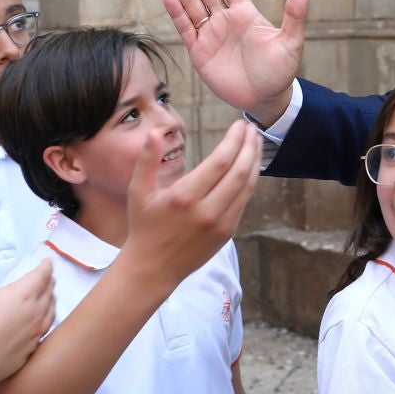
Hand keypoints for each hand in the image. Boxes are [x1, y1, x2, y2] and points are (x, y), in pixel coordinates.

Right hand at [0, 241, 54, 384]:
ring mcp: (34, 335)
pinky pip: (44, 333)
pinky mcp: (29, 352)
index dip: (46, 266)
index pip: (42, 276)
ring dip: (51, 302)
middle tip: (47, 277)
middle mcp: (34, 314)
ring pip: (51, 314)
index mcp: (23, 295)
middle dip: (49, 282)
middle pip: (49, 293)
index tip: (47, 261)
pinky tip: (39, 326)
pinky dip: (45, 322)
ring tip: (48, 297)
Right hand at [118, 121, 262, 288]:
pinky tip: (250, 167)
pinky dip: (250, 181)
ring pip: (246, 187)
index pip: (219, 162)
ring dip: (255, 162)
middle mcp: (206, 211)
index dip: (233, 140)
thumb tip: (155, 132)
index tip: (239, 125)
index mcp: (184, 197)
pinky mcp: (227, 233)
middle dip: (249, 146)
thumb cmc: (144, 226)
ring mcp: (220, 224)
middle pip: (239, 172)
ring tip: (256, 142)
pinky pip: (243, 202)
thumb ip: (147, 160)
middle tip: (253, 128)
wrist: (153, 268)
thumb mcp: (138, 192)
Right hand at [161, 0, 309, 126]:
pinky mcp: (200, 52)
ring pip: (191, 4)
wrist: (265, 99)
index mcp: (244, 12)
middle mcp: (225, 19)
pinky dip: (177, 14)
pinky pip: (186, 29)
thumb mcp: (290, 42)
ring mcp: (210, 34)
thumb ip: (294, 15)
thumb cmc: (280, 71)